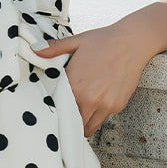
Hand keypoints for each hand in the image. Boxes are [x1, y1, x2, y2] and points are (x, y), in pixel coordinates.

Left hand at [31, 22, 153, 137]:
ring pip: (89, 126)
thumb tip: (34, 49)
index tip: (56, 112)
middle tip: (67, 116)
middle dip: (70, 122)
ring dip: (84, 122)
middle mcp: (89, 98)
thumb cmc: (104, 41)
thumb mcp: (76, 42)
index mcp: (74, 84)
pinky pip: (103, 118)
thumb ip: (54, 49)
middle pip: (73, 123)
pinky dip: (98, 114)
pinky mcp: (117, 105)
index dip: (57, 113)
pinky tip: (99, 99)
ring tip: (82, 112)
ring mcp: (104, 104)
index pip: (59, 110)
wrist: (132, 41)